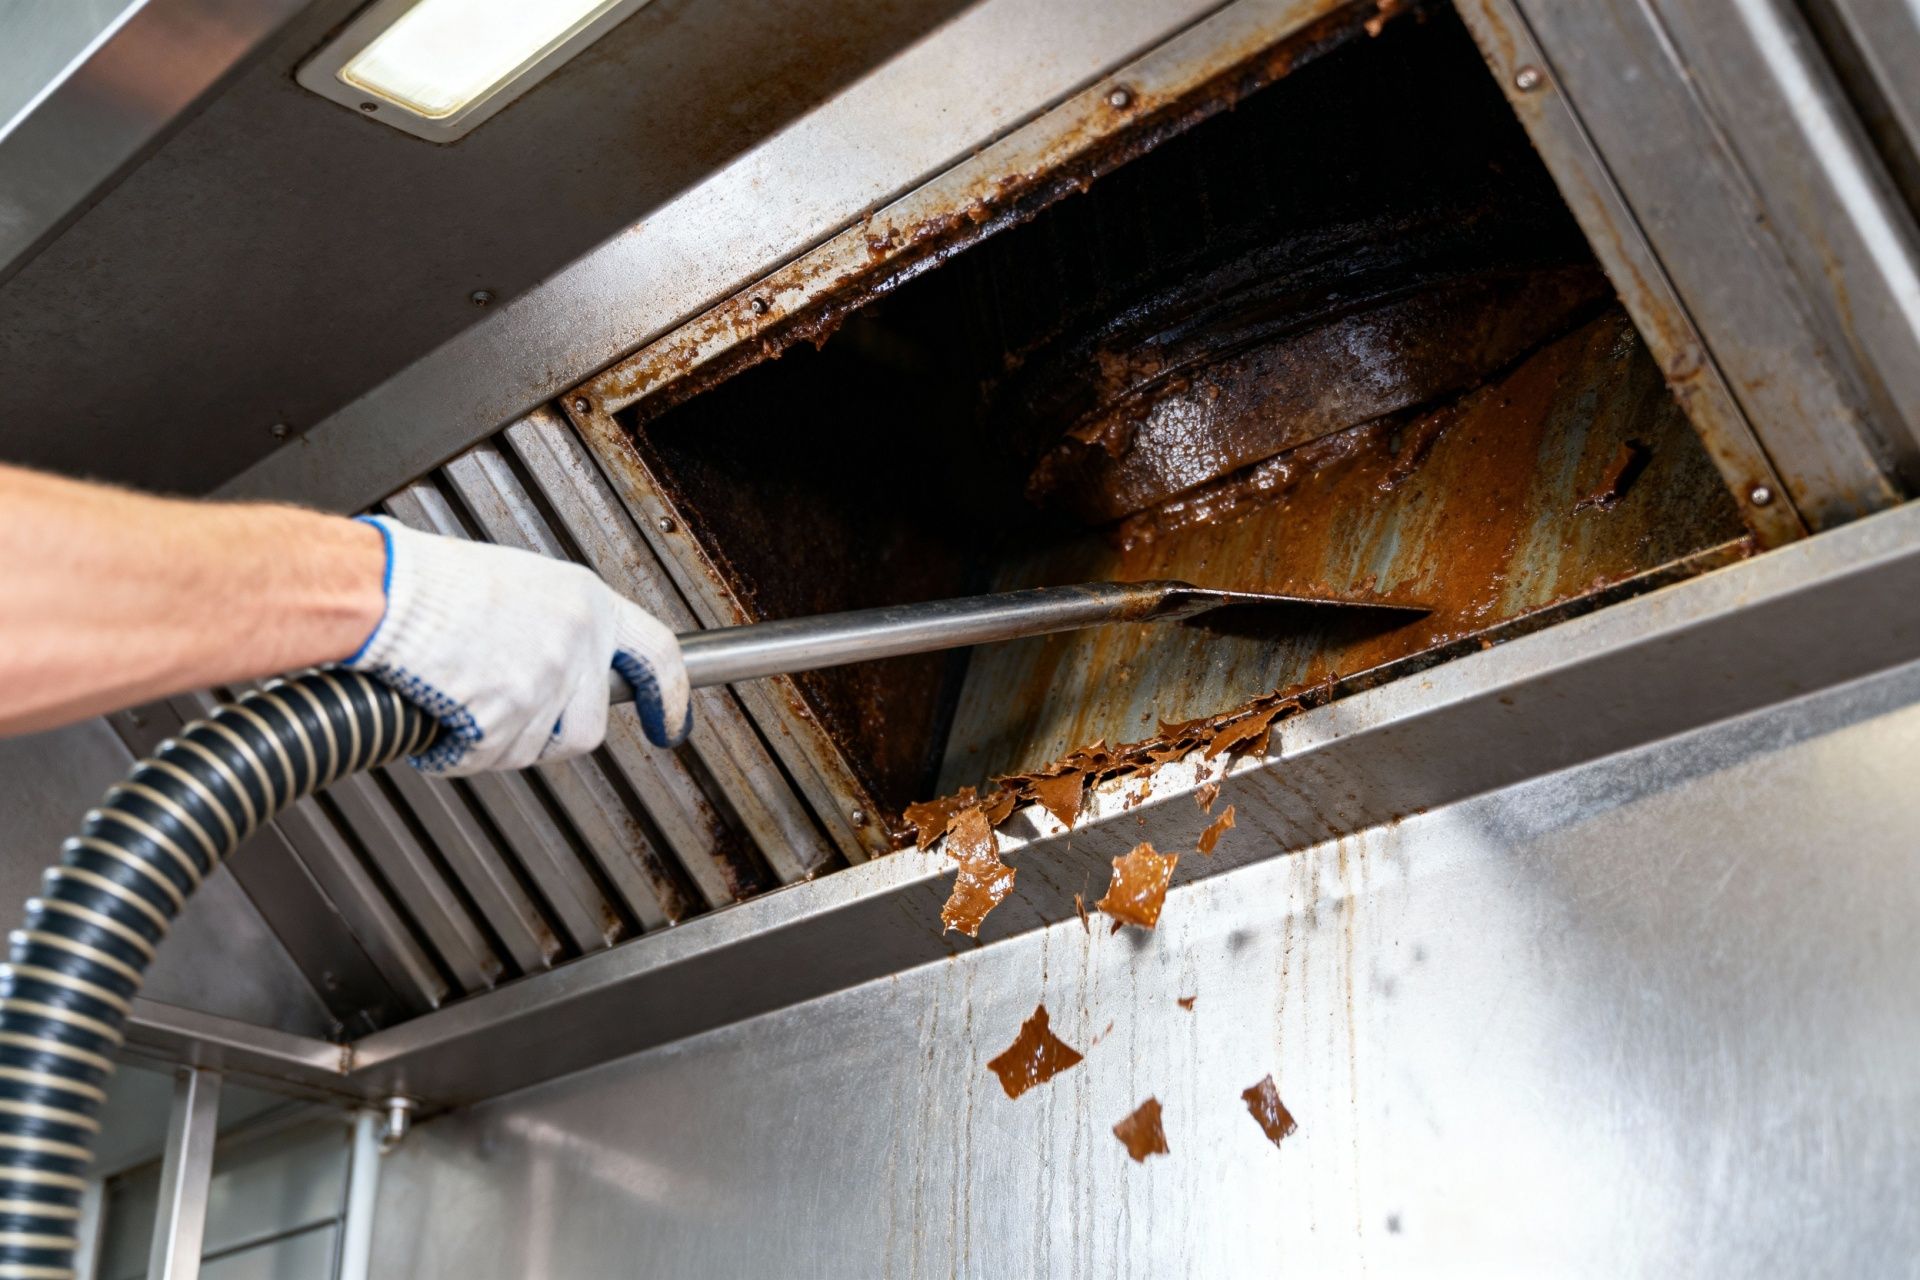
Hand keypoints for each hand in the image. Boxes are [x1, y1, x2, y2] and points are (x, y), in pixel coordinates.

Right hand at [346, 516, 689, 775]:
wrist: (388, 590)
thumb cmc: (435, 581)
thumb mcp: (523, 586)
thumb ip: (557, 628)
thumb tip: (566, 670)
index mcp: (587, 604)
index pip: (659, 656)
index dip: (669, 697)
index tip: (669, 724)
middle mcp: (576, 644)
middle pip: (587, 730)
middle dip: (548, 736)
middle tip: (506, 717)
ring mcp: (543, 683)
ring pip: (532, 750)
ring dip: (493, 742)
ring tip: (459, 700)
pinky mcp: (504, 715)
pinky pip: (485, 758)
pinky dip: (455, 752)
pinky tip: (437, 717)